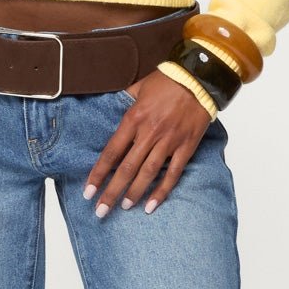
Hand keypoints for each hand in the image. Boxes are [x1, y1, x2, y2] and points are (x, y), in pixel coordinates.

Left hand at [83, 72, 211, 217]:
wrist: (200, 77)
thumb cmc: (168, 79)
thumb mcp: (138, 87)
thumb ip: (123, 101)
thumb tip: (109, 109)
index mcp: (134, 118)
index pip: (111, 152)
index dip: (98, 174)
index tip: (88, 191)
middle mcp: (149, 133)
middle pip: (126, 169)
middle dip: (111, 192)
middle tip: (101, 211)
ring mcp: (169, 141)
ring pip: (148, 173)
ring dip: (134, 193)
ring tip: (124, 208)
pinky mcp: (186, 146)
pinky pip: (173, 173)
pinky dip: (162, 191)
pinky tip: (151, 205)